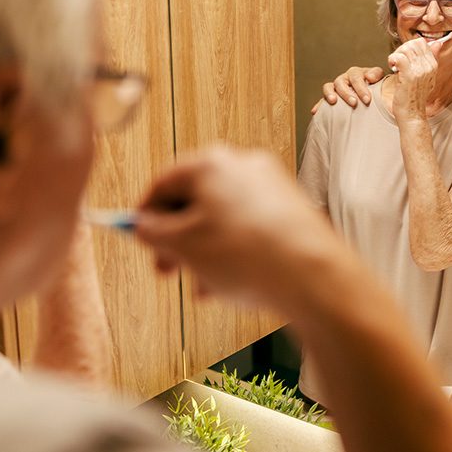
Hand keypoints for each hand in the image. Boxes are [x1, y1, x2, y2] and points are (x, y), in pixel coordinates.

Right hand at [134, 147, 337, 309]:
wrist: (311, 275)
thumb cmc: (246, 254)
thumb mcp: (183, 246)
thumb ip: (153, 232)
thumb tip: (143, 225)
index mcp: (211, 163)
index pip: (164, 182)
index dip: (146, 214)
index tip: (140, 238)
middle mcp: (243, 165)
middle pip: (195, 200)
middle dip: (178, 240)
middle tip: (167, 269)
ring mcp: (271, 186)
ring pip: (223, 219)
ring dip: (205, 252)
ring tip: (204, 288)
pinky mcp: (292, 210)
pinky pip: (250, 228)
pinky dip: (235, 252)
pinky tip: (233, 284)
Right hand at [311, 66, 384, 113]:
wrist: (372, 98)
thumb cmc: (376, 88)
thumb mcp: (380, 79)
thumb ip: (376, 74)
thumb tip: (370, 77)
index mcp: (356, 73)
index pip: (356, 77)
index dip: (361, 88)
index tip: (367, 100)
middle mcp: (344, 79)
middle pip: (341, 82)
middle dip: (347, 93)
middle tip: (354, 103)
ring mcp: (335, 88)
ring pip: (329, 87)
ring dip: (329, 94)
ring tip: (333, 102)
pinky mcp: (330, 98)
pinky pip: (322, 100)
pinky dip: (319, 105)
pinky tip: (315, 111)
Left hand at [387, 37, 440, 122]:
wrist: (412, 114)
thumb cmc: (414, 97)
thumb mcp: (426, 76)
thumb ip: (430, 59)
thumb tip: (437, 43)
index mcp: (433, 65)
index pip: (421, 42)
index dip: (409, 47)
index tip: (404, 58)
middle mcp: (428, 66)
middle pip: (413, 43)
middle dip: (401, 49)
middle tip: (397, 61)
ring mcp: (420, 71)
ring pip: (405, 49)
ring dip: (396, 55)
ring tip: (394, 65)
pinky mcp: (409, 76)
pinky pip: (399, 57)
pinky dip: (392, 59)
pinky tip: (392, 67)